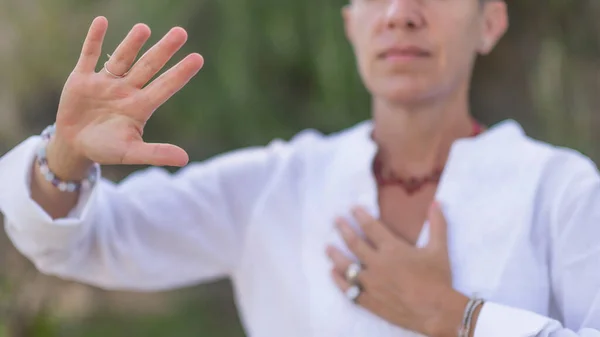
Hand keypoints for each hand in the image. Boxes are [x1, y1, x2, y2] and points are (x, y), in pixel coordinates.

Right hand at [52, 16, 203, 167]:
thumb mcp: (131, 152)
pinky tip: (102, 22)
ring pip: (122, 59)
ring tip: (144, 28)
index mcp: (140, 107)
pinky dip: (94, 39)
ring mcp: (105, 82)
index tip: (198, 58)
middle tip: (181, 33)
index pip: (165, 87)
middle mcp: (126, 90)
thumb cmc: (106, 149)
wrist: (74, 145)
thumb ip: (156, 154)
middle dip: (164, 50)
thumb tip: (185, 160)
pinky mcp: (82, 79)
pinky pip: (89, 55)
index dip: (180, 74)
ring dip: (132, 43)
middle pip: (148, 67)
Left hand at [326, 202, 469, 336]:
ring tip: (327, 247)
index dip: (360, 216)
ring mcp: (370, 283)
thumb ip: (437, 225)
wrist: (436, 312)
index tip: (352, 209)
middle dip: (343, 230)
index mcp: (392, 249)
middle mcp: (377, 263)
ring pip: (346, 266)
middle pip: (354, 243)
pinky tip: (332, 274)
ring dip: (335, 255)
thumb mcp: (439, 249)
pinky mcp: (369, 300)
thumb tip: (436, 202)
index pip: (371, 227)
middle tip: (335, 221)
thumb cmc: (438, 279)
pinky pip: (348, 289)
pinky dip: (339, 280)